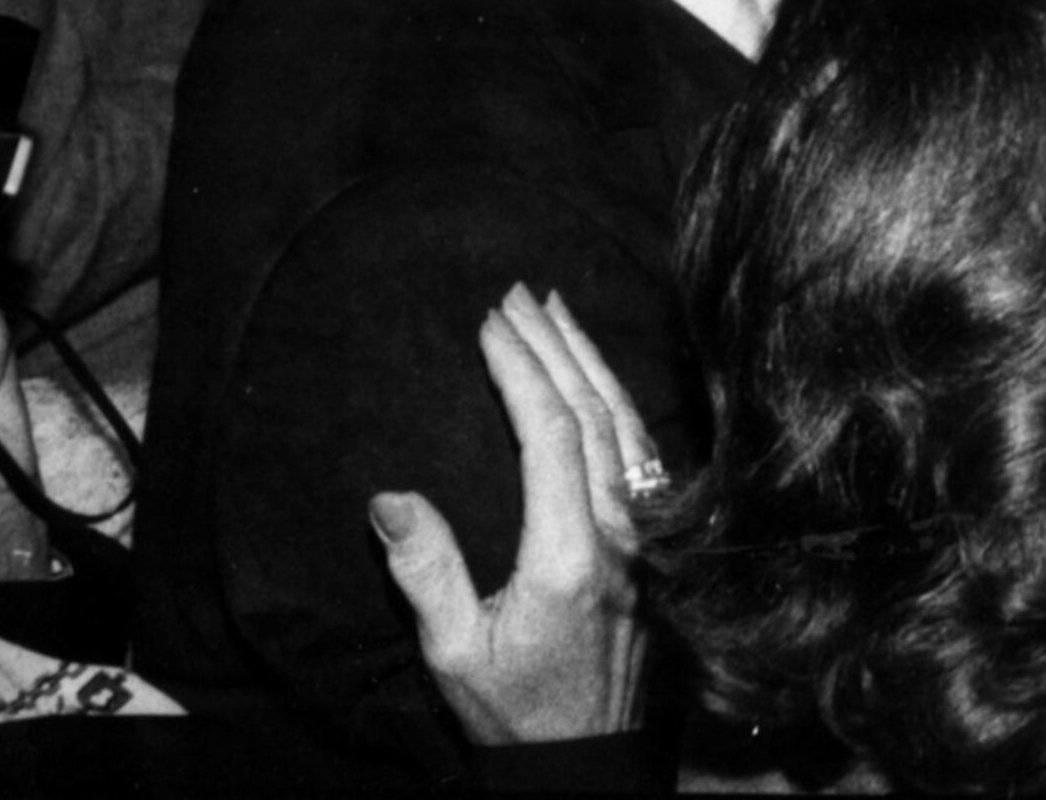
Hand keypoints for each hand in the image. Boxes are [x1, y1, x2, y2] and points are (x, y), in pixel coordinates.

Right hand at [374, 284, 654, 747]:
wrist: (589, 754)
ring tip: (557, 310)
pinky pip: (641, 451)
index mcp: (570, 556)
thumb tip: (390, 497)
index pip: (549, 434)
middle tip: (518, 292)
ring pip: (626, 424)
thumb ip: (426, 572)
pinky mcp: (655, 541)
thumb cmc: (516, 708)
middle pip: (592, 413)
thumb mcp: (454, 652)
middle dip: (555, 344)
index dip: (522, 370)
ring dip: (591, 361)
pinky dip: (617, 399)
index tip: (490, 322)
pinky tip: (597, 375)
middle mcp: (620, 534)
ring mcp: (646, 535)